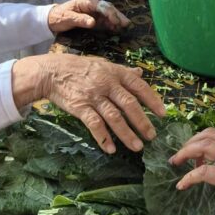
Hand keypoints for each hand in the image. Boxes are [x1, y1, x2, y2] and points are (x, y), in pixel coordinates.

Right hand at [16, 54, 166, 153]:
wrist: (52, 72)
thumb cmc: (80, 68)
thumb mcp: (103, 65)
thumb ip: (123, 71)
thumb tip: (141, 73)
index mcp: (115, 73)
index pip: (138, 86)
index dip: (152, 100)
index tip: (162, 114)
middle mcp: (107, 84)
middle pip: (129, 104)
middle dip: (142, 122)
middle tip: (152, 135)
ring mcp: (93, 96)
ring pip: (114, 117)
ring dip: (127, 134)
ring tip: (137, 147)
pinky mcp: (80, 107)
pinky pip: (94, 124)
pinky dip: (104, 137)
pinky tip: (111, 149)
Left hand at [47, 0, 130, 32]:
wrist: (50, 20)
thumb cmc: (58, 17)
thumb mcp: (67, 18)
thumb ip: (80, 20)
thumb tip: (93, 23)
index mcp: (85, 2)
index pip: (101, 6)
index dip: (110, 13)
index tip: (116, 21)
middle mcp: (90, 5)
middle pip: (107, 8)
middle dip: (117, 15)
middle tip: (126, 23)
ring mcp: (91, 11)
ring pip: (107, 14)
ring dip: (116, 19)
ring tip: (124, 26)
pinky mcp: (91, 18)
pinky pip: (103, 20)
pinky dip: (110, 24)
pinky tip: (115, 29)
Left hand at [169, 128, 214, 214]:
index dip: (198, 140)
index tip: (191, 153)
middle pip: (206, 136)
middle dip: (187, 144)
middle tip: (179, 157)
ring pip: (203, 148)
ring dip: (184, 154)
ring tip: (176, 164)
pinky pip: (204, 173)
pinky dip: (189, 177)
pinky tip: (182, 184)